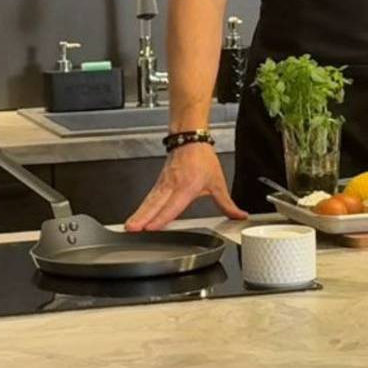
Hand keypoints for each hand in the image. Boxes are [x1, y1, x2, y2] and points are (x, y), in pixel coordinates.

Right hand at [124, 144, 247, 229]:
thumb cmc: (202, 158)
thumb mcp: (218, 183)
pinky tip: (135, 218)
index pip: (173, 205)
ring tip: (129, 227)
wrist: (189, 138)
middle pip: (155, 205)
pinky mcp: (158, 184)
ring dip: (138, 214)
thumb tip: (238, 215)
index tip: (151, 227)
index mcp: (188, 187)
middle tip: (132, 229)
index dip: (161, 217)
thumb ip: (227, 203)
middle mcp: (173, 186)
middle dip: (143, 218)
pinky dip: (140, 208)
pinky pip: (148, 198)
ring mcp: (163, 184)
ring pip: (149, 201)